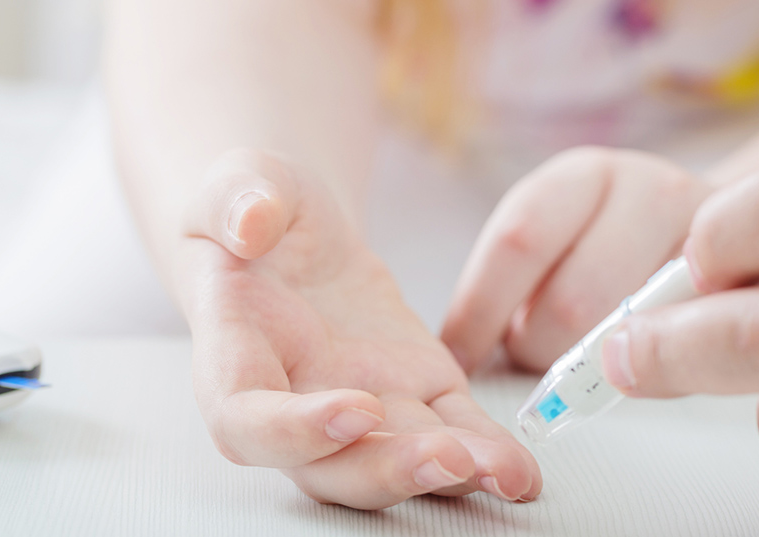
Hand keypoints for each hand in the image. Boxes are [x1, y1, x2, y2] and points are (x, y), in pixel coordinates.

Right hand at [177, 149, 540, 508]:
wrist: (296, 232)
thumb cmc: (256, 210)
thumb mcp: (240, 182)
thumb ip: (235, 199)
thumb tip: (248, 224)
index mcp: (236, 358)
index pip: (246, 422)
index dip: (295, 433)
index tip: (356, 410)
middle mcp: (297, 403)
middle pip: (331, 468)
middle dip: (390, 472)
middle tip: (449, 459)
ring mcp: (365, 406)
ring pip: (398, 460)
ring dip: (451, 476)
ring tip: (507, 476)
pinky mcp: (419, 392)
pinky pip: (452, 431)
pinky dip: (487, 454)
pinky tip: (522, 473)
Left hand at [442, 147, 713, 371]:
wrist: (722, 227)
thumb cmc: (613, 246)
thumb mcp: (562, 236)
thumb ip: (519, 274)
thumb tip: (461, 350)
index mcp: (583, 175)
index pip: (519, 240)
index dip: (479, 311)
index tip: (456, 357)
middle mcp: (650, 190)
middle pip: (573, 301)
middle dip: (539, 347)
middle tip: (536, 352)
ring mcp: (707, 239)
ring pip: (628, 337)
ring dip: (591, 366)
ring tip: (585, 351)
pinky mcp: (743, 287)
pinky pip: (680, 354)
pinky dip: (647, 372)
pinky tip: (640, 357)